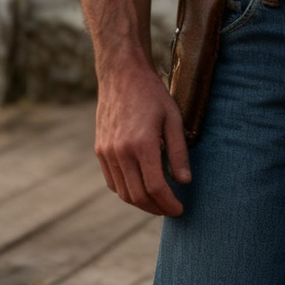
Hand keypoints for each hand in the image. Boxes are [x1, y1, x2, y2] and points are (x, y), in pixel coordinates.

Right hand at [94, 61, 190, 215]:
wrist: (122, 75)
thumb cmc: (152, 94)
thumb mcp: (174, 118)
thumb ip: (179, 152)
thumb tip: (185, 182)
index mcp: (142, 144)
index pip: (155, 187)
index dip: (168, 203)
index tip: (180, 209)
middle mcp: (121, 152)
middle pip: (138, 195)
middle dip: (156, 208)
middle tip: (171, 210)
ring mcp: (107, 153)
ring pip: (123, 192)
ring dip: (141, 203)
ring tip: (158, 202)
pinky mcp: (100, 151)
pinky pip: (112, 182)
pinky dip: (126, 191)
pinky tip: (140, 189)